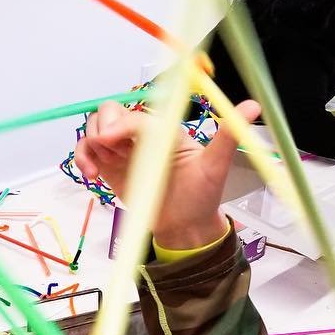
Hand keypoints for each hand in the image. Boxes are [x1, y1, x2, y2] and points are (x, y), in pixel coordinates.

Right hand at [75, 99, 259, 250]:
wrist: (184, 227)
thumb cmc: (201, 197)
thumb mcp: (215, 167)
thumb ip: (226, 138)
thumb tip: (252, 106)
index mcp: (165, 130)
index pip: (137, 117)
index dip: (121, 124)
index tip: (110, 139)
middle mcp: (142, 135)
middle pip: (110, 112)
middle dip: (101, 126)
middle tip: (103, 149)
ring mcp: (123, 150)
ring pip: (95, 129)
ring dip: (89, 143)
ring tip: (97, 169)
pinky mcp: (110, 166)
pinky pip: (89, 152)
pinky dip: (83, 158)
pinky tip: (90, 174)